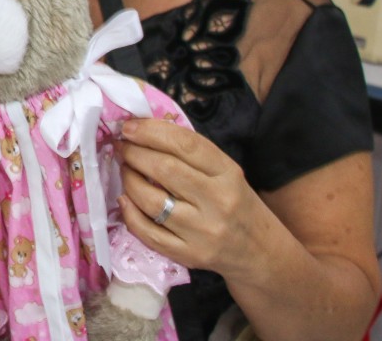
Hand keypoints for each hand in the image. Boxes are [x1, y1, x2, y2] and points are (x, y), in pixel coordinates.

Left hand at [115, 119, 266, 276]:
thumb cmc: (235, 202)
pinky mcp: (189, 254)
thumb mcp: (225, 171)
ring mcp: (202, 231)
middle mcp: (217, 201)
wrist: (259, 250)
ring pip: (151, 201)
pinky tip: (125, 199)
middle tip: (122, 147)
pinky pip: (148, 233)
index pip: (185, 145)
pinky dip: (129, 213)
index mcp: (228, 173)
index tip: (129, 127)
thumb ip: (191, 152)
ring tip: (125, 170)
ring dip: (129, 180)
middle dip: (134, 153)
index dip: (151, 132)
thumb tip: (144, 129)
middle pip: (165, 170)